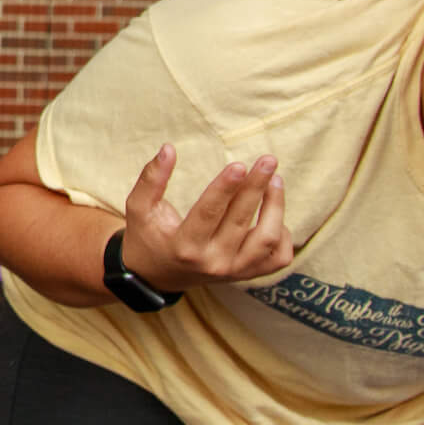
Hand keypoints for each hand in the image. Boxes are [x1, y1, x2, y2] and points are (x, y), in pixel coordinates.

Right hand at [118, 144, 293, 292]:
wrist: (156, 275)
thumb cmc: (148, 235)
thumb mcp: (139, 207)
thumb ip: (151, 178)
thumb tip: (169, 148)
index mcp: (185, 246)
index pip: (209, 213)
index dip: (225, 188)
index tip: (239, 165)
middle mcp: (212, 263)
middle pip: (241, 221)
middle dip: (257, 187)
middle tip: (268, 160)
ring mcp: (233, 271)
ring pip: (267, 240)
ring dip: (275, 207)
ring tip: (275, 180)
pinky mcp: (247, 274)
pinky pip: (278, 257)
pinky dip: (284, 234)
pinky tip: (274, 212)